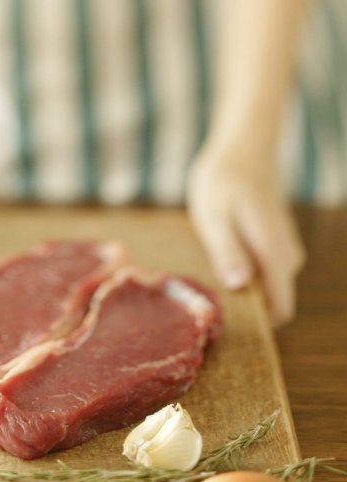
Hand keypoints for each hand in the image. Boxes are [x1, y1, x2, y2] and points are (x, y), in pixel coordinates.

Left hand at [187, 146, 304, 327]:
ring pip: (265, 287)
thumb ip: (227, 252)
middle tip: (203, 301)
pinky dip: (241, 273)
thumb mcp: (215, 217)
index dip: (255, 325)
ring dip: (239, 289)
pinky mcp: (274, 244)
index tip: (223, 327)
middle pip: (271, 302)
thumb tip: (240, 285)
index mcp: (273, 254)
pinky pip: (261, 272)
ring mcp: (282, 250)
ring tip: (206, 277)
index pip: (280, 309)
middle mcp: (286, 257)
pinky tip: (216, 260)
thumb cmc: (224, 180)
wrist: (243, 146)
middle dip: (241, 308)